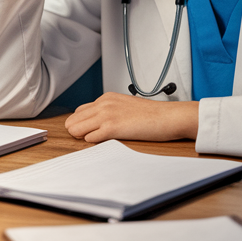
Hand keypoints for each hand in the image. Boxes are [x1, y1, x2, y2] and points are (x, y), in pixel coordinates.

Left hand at [64, 92, 199, 142]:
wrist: (168, 117)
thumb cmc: (151, 115)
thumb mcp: (125, 106)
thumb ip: (110, 110)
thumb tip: (96, 122)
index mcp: (106, 98)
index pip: (79, 111)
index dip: (80, 123)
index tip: (87, 131)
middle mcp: (103, 104)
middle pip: (73, 120)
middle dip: (77, 131)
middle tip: (89, 138)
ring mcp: (106, 115)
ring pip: (76, 129)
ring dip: (82, 137)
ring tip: (96, 141)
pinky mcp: (112, 128)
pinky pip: (90, 138)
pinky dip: (93, 142)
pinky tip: (104, 142)